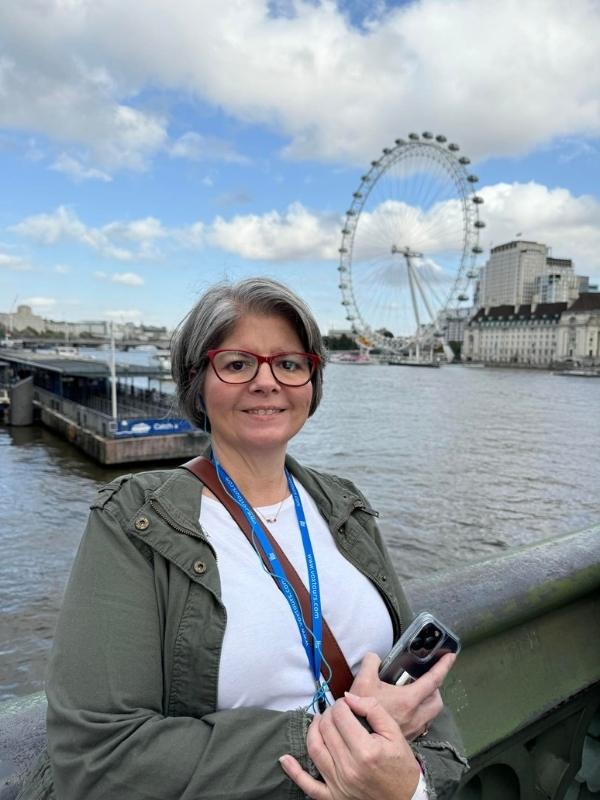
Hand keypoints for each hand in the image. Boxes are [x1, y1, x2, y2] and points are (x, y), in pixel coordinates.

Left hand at [279, 692, 420, 799]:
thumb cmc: (401, 765)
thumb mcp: (395, 733)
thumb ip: (373, 709)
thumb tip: (349, 697)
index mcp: (365, 750)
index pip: (340, 716)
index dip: (341, 704)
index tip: (347, 704)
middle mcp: (349, 768)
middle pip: (326, 729)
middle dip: (328, 714)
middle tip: (336, 712)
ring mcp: (339, 784)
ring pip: (315, 749)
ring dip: (313, 730)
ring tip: (319, 721)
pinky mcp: (333, 797)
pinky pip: (308, 785)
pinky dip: (294, 772)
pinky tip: (285, 759)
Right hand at [350, 651, 455, 740]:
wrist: (357, 742)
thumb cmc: (361, 714)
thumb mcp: (362, 681)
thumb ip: (371, 663)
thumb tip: (374, 658)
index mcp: (408, 700)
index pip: (433, 680)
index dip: (443, 666)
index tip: (451, 656)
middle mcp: (415, 716)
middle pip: (437, 701)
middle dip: (436, 689)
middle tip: (427, 680)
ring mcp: (412, 729)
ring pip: (430, 714)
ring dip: (428, 703)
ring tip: (416, 695)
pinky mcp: (407, 738)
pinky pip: (421, 724)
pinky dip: (418, 714)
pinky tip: (405, 711)